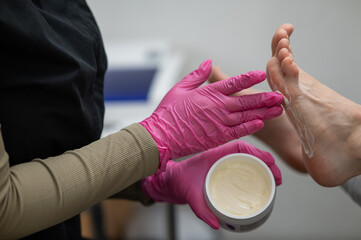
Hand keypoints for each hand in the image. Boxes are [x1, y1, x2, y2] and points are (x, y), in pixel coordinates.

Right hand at [140, 59, 283, 169]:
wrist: (161, 136)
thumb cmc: (168, 112)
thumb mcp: (180, 88)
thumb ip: (197, 76)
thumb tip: (208, 64)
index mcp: (209, 93)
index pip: (234, 83)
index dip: (249, 78)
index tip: (261, 74)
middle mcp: (218, 107)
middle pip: (246, 101)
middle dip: (265, 98)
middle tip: (280, 95)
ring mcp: (219, 123)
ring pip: (246, 116)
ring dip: (263, 112)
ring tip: (278, 109)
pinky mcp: (218, 137)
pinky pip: (238, 131)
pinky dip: (250, 127)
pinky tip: (261, 123)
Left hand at [141, 140, 281, 228]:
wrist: (173, 180)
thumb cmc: (181, 180)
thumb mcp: (189, 194)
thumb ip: (200, 208)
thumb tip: (215, 223)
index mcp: (215, 155)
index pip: (240, 147)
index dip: (257, 152)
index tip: (269, 162)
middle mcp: (223, 157)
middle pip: (250, 154)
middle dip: (266, 163)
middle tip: (277, 178)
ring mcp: (225, 163)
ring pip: (249, 161)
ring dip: (264, 168)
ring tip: (275, 181)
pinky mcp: (226, 171)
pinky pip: (244, 168)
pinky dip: (256, 173)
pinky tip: (263, 183)